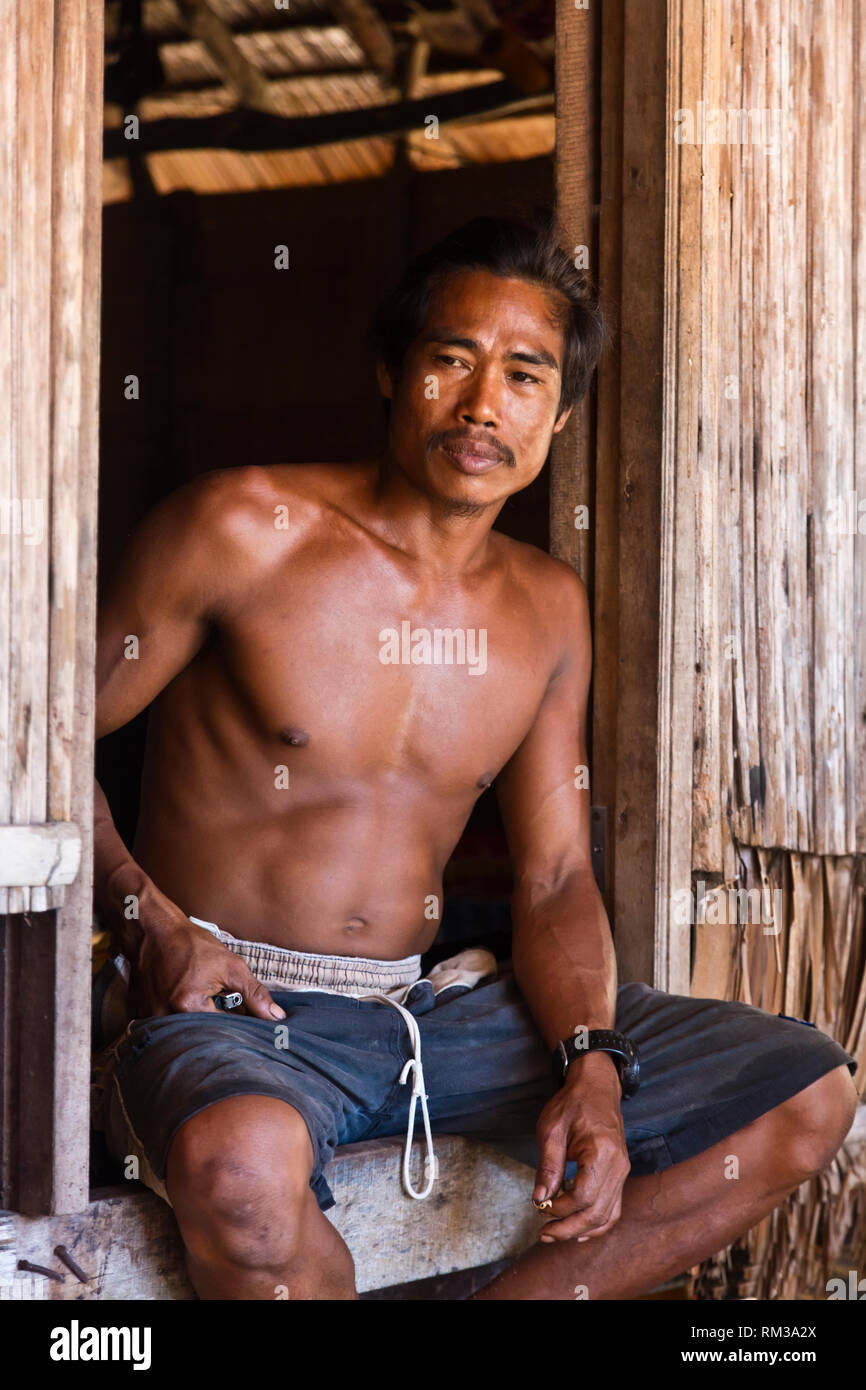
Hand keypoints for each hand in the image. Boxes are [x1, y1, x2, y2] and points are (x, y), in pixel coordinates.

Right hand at [130, 914, 285, 1021]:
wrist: (154, 931)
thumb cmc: (191, 944)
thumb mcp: (230, 965)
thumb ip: (254, 994)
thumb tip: (276, 1017)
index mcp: (188, 1005)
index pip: (224, 1030)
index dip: (238, 1022)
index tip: (243, 1013)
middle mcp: (164, 1016)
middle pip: (201, 1035)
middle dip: (216, 1025)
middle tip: (221, 1006)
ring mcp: (148, 1016)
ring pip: (182, 1032)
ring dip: (196, 1022)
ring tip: (199, 1000)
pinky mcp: (138, 1014)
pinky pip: (163, 1026)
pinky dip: (176, 1018)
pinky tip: (181, 999)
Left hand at [533, 1050, 629, 1242]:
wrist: (596, 1087)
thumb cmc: (573, 1104)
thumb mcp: (552, 1129)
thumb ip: (548, 1166)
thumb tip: (540, 1199)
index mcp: (602, 1152)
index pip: (584, 1196)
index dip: (561, 1209)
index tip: (540, 1207)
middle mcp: (618, 1166)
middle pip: (597, 1213)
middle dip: (569, 1228)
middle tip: (543, 1233)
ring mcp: (622, 1172)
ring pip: (607, 1215)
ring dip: (582, 1230)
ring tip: (556, 1234)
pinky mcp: (619, 1175)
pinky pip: (613, 1208)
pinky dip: (597, 1224)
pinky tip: (579, 1231)